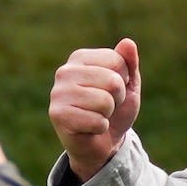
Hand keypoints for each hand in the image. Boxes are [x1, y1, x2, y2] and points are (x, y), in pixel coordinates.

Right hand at [49, 37, 140, 181]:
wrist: (103, 143)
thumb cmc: (114, 111)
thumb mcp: (128, 85)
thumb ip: (129, 63)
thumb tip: (128, 43)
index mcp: (80, 58)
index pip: (117, 61)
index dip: (124, 80)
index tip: (113, 91)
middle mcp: (65, 71)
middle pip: (112, 80)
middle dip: (117, 98)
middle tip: (106, 107)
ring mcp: (58, 93)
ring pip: (105, 101)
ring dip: (108, 114)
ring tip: (98, 116)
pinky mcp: (58, 115)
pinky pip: (97, 121)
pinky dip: (100, 128)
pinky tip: (90, 128)